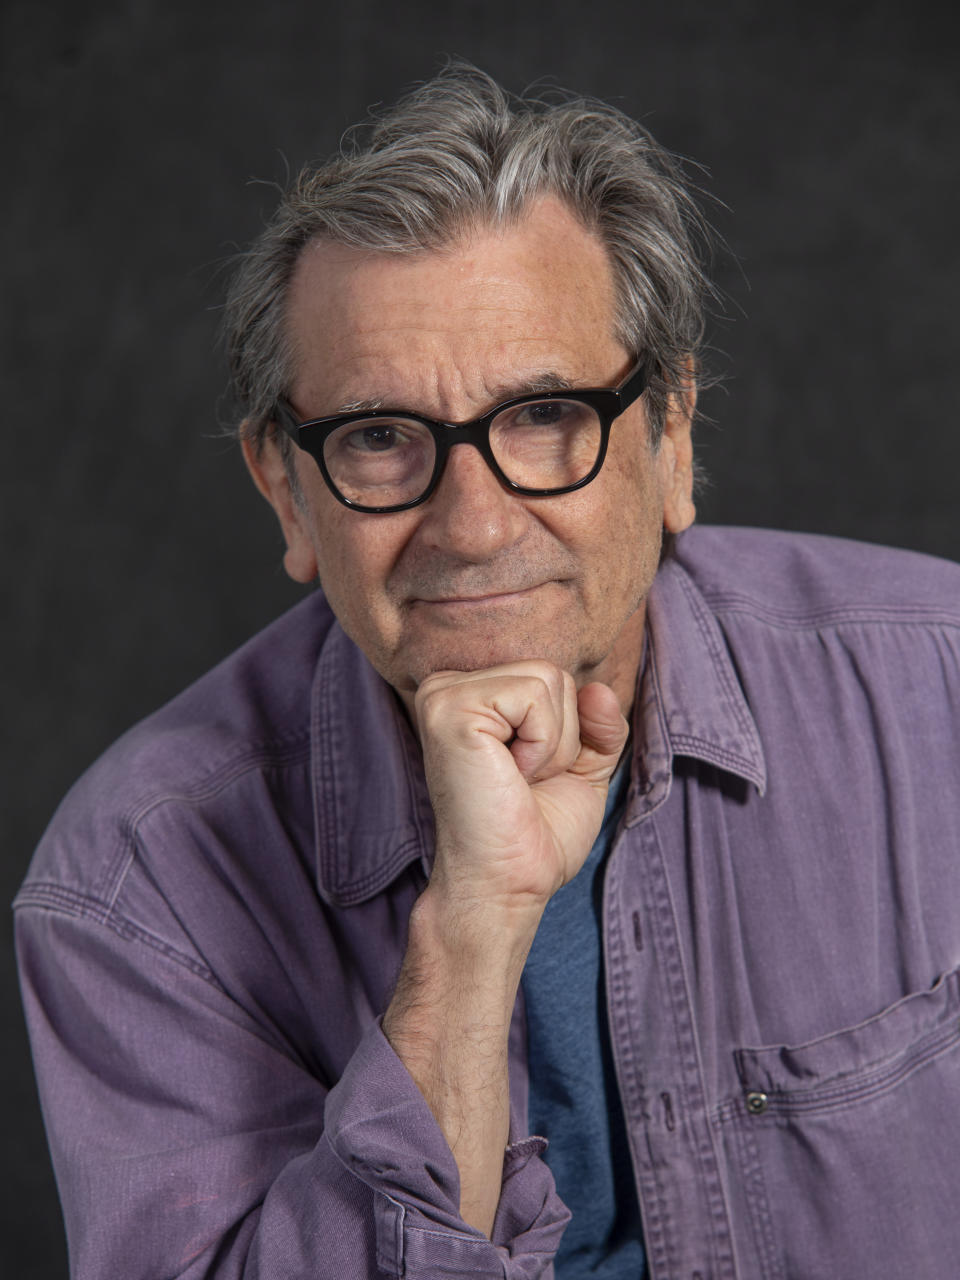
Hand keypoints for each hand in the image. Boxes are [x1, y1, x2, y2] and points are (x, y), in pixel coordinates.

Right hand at [414, 661, 628, 917]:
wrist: (507, 883)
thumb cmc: (536, 832)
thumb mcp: (583, 767)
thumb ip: (598, 723)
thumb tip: (600, 689)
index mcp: (470, 694)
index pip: (552, 676)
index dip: (568, 733)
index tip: (530, 778)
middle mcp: (447, 685)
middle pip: (554, 673)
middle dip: (562, 736)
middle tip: (523, 781)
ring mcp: (443, 693)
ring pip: (548, 679)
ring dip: (553, 743)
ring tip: (516, 778)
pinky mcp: (450, 708)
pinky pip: (534, 695)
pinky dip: (541, 744)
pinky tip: (510, 774)